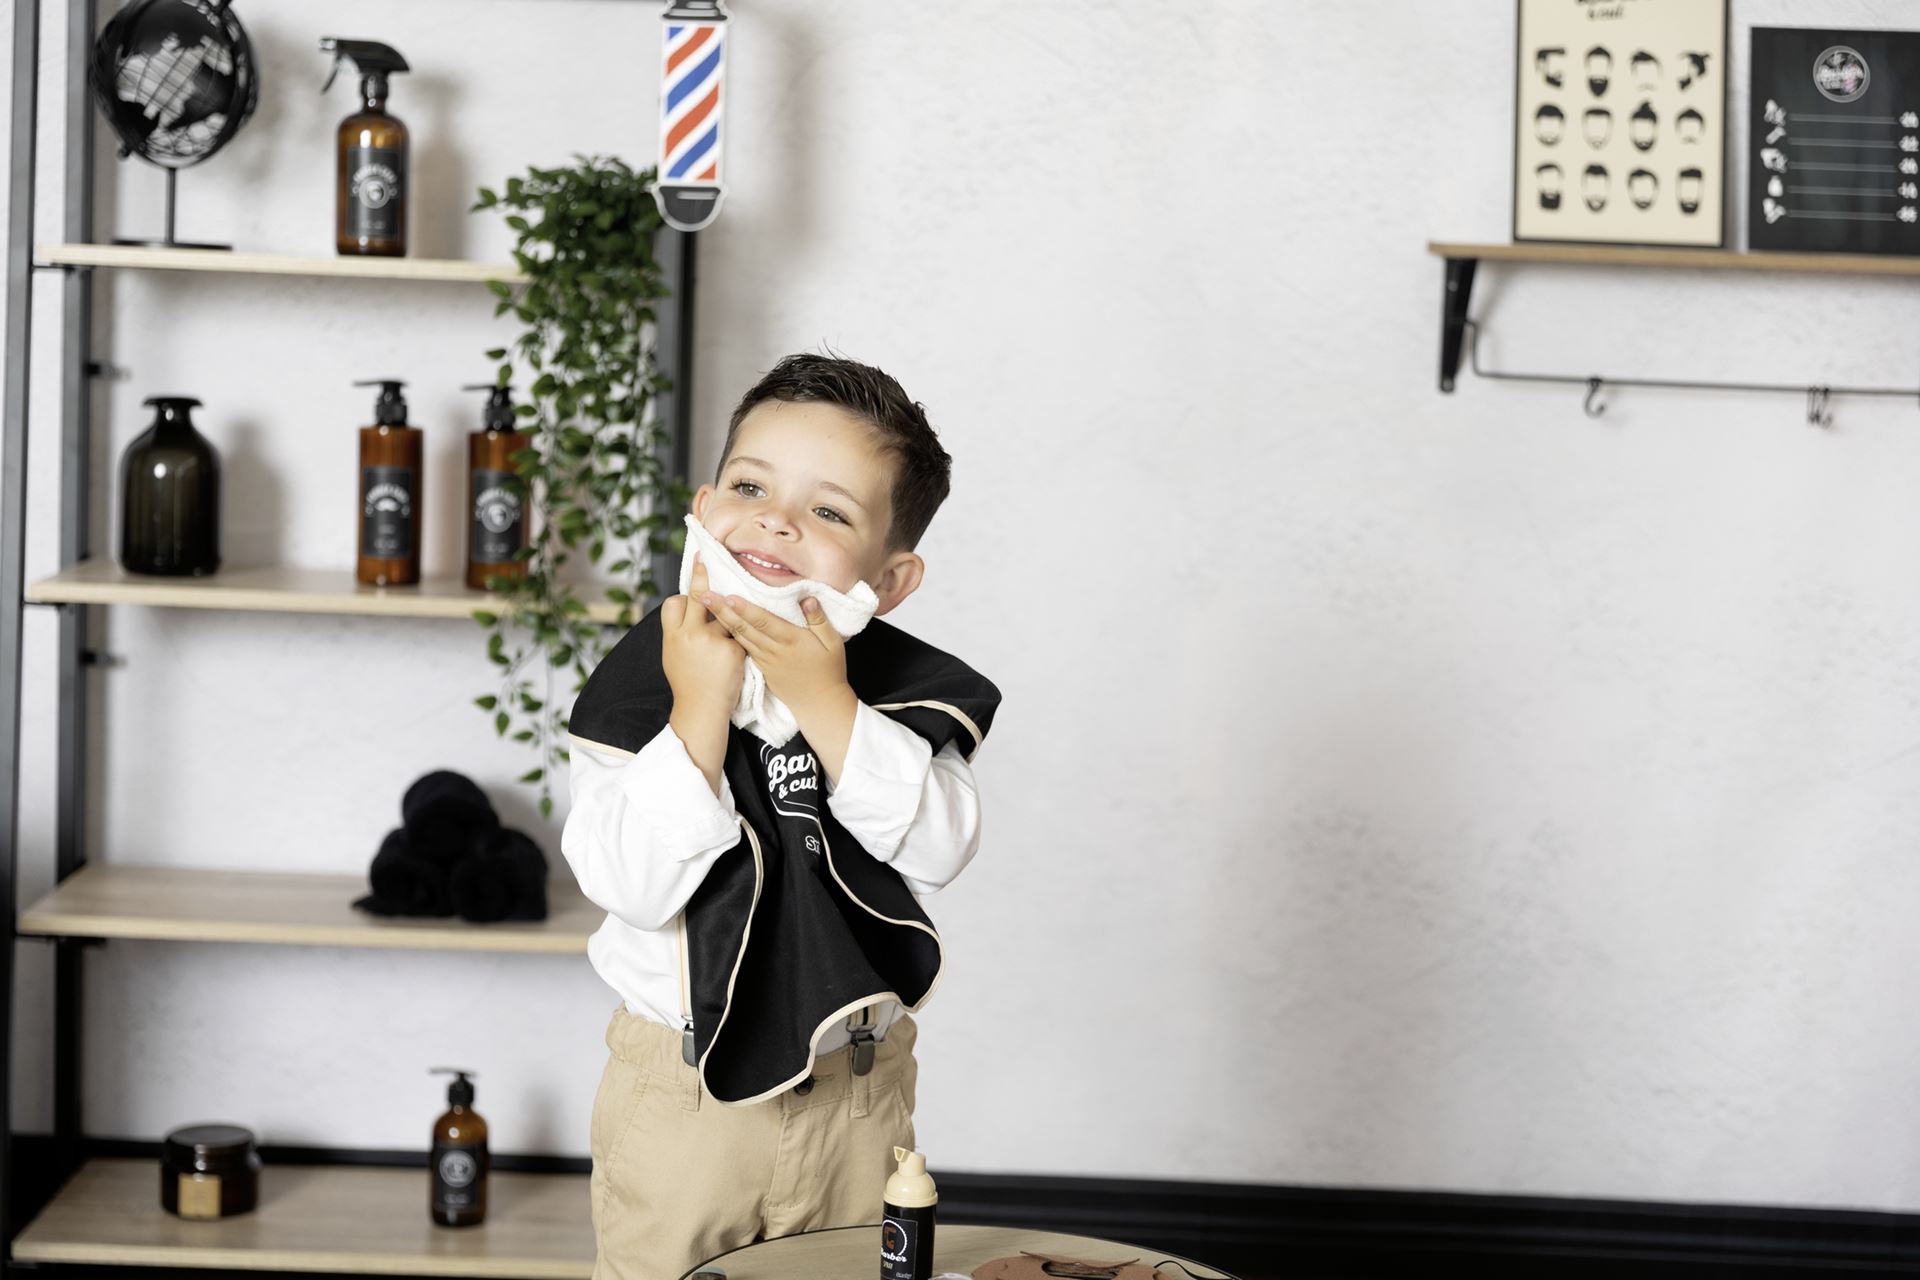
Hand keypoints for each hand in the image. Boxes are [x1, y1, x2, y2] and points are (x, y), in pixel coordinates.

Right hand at [661, 554, 746, 715]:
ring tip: (730, 617)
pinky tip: (737, 655)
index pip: (674, 602)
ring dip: (728, 619)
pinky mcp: (734, 649)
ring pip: (725, 616)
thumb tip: (685, 608)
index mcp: (672, 636)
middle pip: (699, 596)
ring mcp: (713, 640)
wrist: (702, 710)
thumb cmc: (688, 683)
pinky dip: (741, 641)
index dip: (683, 596)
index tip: (689, 586)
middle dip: (702, 576)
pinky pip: (741, 634)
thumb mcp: (673, 655)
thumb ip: (679, 632)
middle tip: (704, 558)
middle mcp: (691, 634)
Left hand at [699, 589, 848, 714]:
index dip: (745, 609)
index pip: (764, 621)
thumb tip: (808, 599)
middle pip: (745, 627)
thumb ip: (819, 620)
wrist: (819, 705)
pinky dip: (730, 636)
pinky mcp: (762, 668)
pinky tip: (719, 627)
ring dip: (722, 621)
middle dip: (723, 610)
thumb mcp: (832, 644)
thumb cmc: (829, 671)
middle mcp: (773, 650)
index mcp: (791, 640)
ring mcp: (765, 660)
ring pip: (740, 637)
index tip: (729, 596)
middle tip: (703, 594)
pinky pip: (744, 649)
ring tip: (706, 606)